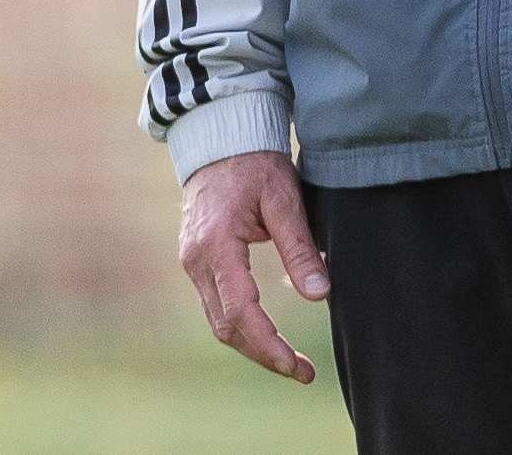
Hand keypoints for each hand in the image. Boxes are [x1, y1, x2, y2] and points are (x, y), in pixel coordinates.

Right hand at [178, 149, 330, 381]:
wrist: (220, 139)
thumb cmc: (254, 163)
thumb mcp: (284, 198)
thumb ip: (299, 247)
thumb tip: (319, 295)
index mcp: (217, 244)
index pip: (240, 310)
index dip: (268, 343)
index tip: (296, 365)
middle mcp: (196, 259)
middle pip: (226, 326)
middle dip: (264, 354)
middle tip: (303, 372)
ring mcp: (192, 262)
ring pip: (218, 321)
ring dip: (252, 345)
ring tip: (291, 362)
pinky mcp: (196, 261)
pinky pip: (215, 306)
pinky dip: (240, 326)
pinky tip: (266, 334)